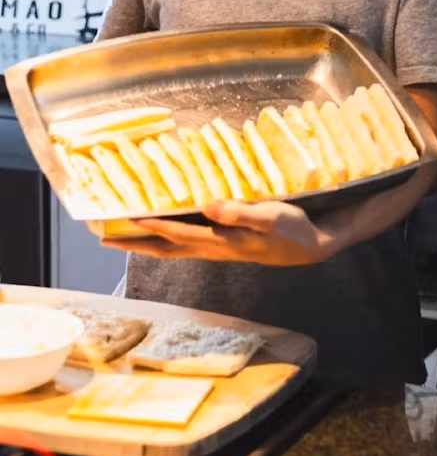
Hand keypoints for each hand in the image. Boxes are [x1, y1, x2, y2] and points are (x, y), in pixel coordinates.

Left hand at [101, 200, 337, 266]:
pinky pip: (189, 242)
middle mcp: (216, 247)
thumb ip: (240, 213)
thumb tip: (208, 207)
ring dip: (148, 242)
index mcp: (223, 241)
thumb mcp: (271, 217)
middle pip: (167, 248)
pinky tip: (168, 229)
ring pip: (175, 247)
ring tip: (125, 235)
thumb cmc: (292, 229)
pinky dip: (170, 237)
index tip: (126, 218)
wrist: (313, 245)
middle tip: (105, 237)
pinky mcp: (227, 243)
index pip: (180, 234)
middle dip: (136, 243)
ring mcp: (220, 248)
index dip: (153, 226)